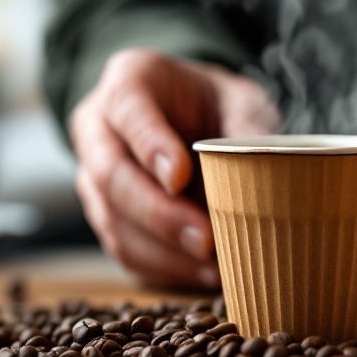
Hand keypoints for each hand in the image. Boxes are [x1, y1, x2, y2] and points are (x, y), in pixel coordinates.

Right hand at [70, 49, 279, 289]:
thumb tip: (262, 170)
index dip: (149, 144)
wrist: (195, 119)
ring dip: (163, 252)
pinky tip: (205, 275)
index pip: (127, 108)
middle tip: (206, 239)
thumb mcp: (240, 99)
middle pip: (110, 175)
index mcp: (129, 81)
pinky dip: (165, 270)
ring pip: (113, 221)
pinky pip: (125, 252)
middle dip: (158, 214)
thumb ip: (246, 125)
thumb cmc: (217, 104)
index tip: (180, 176)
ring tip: (215, 267)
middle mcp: (98, 129)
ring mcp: (94, 177)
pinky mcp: (107, 218)